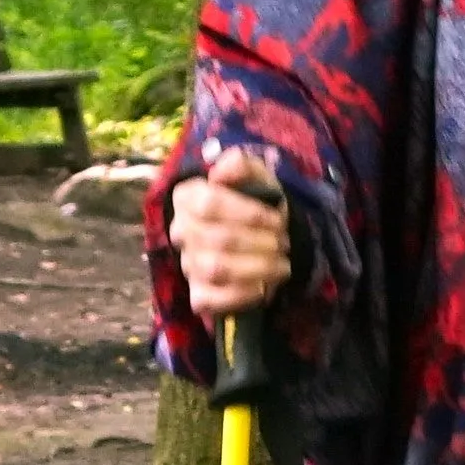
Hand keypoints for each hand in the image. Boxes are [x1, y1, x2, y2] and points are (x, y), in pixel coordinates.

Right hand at [169, 146, 292, 318]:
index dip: (248, 213)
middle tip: (284, 243)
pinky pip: (211, 300)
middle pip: (218, 238)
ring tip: (281, 264)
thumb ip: (241, 165)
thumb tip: (222, 172)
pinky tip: (264, 287)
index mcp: (188, 196)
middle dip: (261, 242)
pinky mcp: (197, 294)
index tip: (277, 219)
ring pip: (216, 268)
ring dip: (257, 267)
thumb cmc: (259, 204)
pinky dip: (242, 294)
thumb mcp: (257, 177)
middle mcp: (180, 231)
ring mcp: (187, 264)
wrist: (267, 239)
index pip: (210, 203)